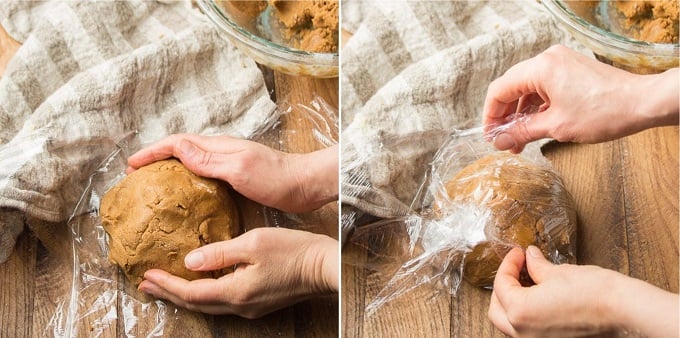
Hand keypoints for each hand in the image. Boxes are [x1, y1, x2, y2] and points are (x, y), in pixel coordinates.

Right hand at [127, 134, 337, 212]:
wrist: (305, 186)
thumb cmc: (276, 178)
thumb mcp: (239, 169)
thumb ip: (208, 160)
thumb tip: (178, 147)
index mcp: (219, 147)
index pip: (178, 143)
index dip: (152, 152)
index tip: (131, 165)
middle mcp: (221, 153)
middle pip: (181, 150)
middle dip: (156, 158)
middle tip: (136, 175)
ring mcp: (229, 165)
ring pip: (191, 162)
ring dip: (170, 169)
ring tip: (153, 184)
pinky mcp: (236, 178)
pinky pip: (204, 175)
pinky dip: (187, 180)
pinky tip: (186, 196)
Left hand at [138, 227, 337, 317]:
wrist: (324, 266)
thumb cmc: (293, 251)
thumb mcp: (254, 243)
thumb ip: (220, 252)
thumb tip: (190, 261)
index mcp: (236, 292)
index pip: (191, 293)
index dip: (167, 285)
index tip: (147, 275)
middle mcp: (240, 306)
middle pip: (196, 304)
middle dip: (169, 294)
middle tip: (146, 284)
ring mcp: (251, 308)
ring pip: (209, 306)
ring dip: (185, 295)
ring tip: (166, 285)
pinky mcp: (259, 303)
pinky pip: (223, 302)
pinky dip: (204, 294)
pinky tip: (201, 284)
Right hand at [483, 44, 678, 152]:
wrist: (642, 103)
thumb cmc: (603, 112)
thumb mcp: (556, 126)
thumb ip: (522, 132)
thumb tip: (500, 142)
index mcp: (540, 68)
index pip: (500, 90)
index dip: (490, 115)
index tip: (490, 135)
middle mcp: (548, 60)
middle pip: (512, 88)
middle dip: (505, 116)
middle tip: (503, 141)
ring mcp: (560, 63)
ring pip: (528, 89)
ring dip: (521, 114)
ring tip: (520, 141)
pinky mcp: (571, 70)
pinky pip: (544, 87)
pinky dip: (537, 107)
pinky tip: (536, 127)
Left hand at [488, 246, 678, 337]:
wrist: (625, 310)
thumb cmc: (595, 292)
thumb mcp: (558, 272)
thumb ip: (536, 266)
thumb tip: (529, 258)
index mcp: (520, 312)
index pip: (501, 286)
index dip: (508, 265)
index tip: (517, 254)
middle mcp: (523, 333)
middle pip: (497, 309)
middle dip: (503, 287)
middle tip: (516, 268)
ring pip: (510, 324)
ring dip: (513, 303)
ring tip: (527, 283)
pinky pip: (527, 331)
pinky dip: (527, 315)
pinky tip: (539, 299)